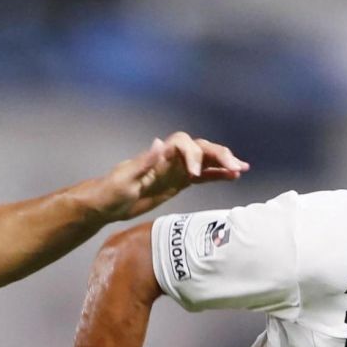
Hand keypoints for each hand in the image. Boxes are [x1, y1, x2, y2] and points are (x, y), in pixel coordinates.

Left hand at [95, 133, 247, 221]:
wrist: (105, 204)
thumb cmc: (110, 192)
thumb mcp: (124, 180)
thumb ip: (143, 162)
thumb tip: (159, 142)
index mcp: (158, 155)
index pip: (182, 143)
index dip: (192, 154)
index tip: (194, 174)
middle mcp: (170, 158)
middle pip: (200, 149)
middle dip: (218, 156)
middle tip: (233, 167)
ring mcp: (176, 170)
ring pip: (205, 161)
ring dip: (223, 163)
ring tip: (241, 169)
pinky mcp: (179, 182)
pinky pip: (203, 176)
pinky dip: (218, 175)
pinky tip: (233, 177)